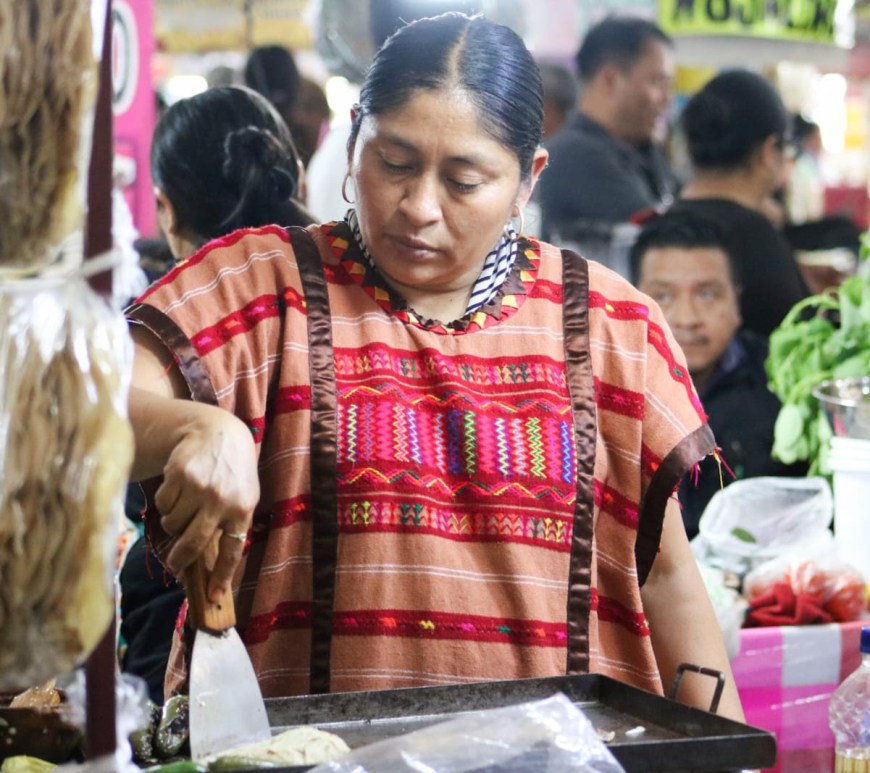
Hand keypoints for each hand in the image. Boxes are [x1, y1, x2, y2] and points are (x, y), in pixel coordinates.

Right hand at [154, 406, 259, 601]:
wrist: (219, 433)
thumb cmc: (233, 472)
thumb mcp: (244, 495)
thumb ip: (232, 524)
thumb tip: (215, 567)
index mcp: (242, 509)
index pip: (232, 551)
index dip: (221, 577)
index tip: (212, 598)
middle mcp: (221, 500)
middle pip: (193, 544)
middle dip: (181, 558)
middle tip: (176, 563)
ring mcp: (198, 487)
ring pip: (172, 524)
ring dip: (174, 521)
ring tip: (186, 504)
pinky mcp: (178, 475)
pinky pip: (162, 504)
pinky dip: (166, 502)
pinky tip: (179, 487)